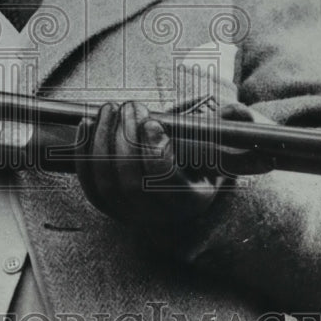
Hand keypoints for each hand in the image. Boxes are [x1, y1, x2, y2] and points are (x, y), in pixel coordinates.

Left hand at [75, 100, 230, 228]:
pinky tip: (87, 123)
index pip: (165, 182)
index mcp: (191, 199)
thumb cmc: (207, 153)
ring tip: (110, 108)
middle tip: (131, 106)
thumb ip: (232, 124)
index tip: (153, 120)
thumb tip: (237, 111)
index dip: (153, 151)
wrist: (186, 179)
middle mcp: (159, 214)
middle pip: (129, 181)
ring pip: (105, 181)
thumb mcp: (226, 140)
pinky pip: (88, 182)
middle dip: (125, 137)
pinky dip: (83, 151)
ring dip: (101, 139)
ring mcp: (130, 213)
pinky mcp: (108, 205)